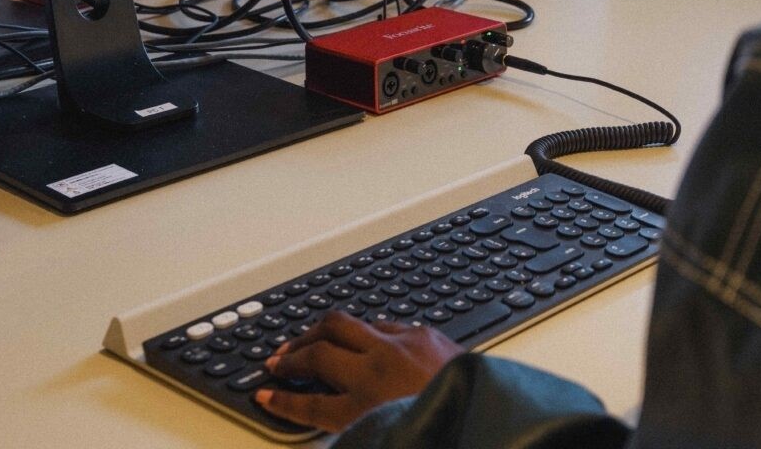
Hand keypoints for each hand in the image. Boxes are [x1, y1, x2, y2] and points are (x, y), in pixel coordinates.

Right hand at [255, 311, 462, 432]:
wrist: (496, 424)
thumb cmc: (445, 436)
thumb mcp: (392, 438)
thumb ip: (361, 428)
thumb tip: (339, 420)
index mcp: (367, 408)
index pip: (309, 405)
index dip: (282, 402)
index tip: (263, 395)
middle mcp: (379, 372)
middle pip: (320, 353)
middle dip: (292, 355)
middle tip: (276, 360)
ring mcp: (402, 346)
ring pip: (344, 324)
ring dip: (319, 331)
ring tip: (305, 339)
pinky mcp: (424, 334)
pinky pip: (381, 323)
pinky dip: (362, 329)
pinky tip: (356, 335)